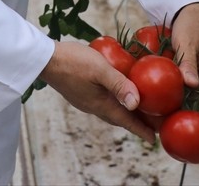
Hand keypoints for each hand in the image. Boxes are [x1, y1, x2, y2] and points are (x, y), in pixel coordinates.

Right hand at [40, 40, 156, 142]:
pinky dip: (114, 104)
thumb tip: (136, 103)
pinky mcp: (79, 93)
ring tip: (137, 111)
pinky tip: (115, 94)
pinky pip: (102, 103)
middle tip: (151, 126)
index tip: (153, 139)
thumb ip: (118, 84)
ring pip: (109, 111)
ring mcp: (84, 100)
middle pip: (118, 118)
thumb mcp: (99, 69)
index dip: (141, 129)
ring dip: (124, 114)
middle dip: (135, 123)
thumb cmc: (73, 61)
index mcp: (100, 103)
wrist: (44, 59)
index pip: (125, 121)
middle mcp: (93, 106)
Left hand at [171, 2, 198, 113]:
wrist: (192, 7)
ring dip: (180, 103)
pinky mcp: (191, 69)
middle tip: (166, 122)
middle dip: (187, 113)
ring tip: (161, 113)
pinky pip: (185, 85)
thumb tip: (191, 85)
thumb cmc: (193, 23)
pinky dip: (176, 90)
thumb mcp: (188, 42)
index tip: (184, 125)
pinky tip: (161, 95)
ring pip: (192, 96)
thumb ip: (189, 63)